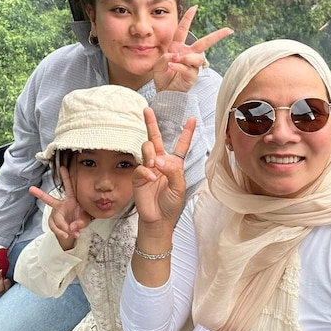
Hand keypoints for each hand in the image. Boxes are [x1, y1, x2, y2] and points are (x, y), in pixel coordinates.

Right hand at [30, 175, 91, 245]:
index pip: (69, 188)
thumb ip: (80, 223)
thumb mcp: (85, 221)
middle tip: (31, 189)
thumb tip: (72, 228)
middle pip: (50, 200)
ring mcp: (55, 214)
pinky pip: (54, 227)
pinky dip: (61, 232)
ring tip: (70, 233)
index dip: (66, 177)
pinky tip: (67, 235)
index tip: (62, 167)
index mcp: (71, 200)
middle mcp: (61, 205)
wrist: (74, 231)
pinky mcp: (52, 222)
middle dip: (40, 194)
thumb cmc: (81, 220)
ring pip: (55, 220)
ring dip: (63, 228)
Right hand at [132, 108, 195, 227]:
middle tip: (147, 110)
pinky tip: (151, 178)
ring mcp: (149, 168)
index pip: (181, 145)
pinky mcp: (139, 176)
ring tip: (154, 165)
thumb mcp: (179, 187)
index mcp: (174, 164)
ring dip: (150, 153)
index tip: (192, 119)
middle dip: (151, 123)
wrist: (158, 220)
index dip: (186, 132)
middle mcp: (160, 162)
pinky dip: (146, 171)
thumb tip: (159, 159)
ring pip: (147, 149)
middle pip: (156, 139)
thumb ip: (173, 171)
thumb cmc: (171, 204)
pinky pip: (141, 167)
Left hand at [153, 5, 232, 92]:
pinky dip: (180, 66)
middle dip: (217, 36)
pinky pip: (188, 68)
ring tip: (175, 60)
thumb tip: (175, 55)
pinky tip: (172, 66)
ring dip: (187, 57)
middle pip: (205, 43)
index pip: (183, 30)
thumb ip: (165, 57)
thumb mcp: (158, 63)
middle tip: (228, 30)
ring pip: (197, 57)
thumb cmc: (162, 76)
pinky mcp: (192, 75)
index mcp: (178, 47)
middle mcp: (187, 54)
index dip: (188, 18)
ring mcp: (191, 65)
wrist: (164, 92)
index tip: (195, 7)